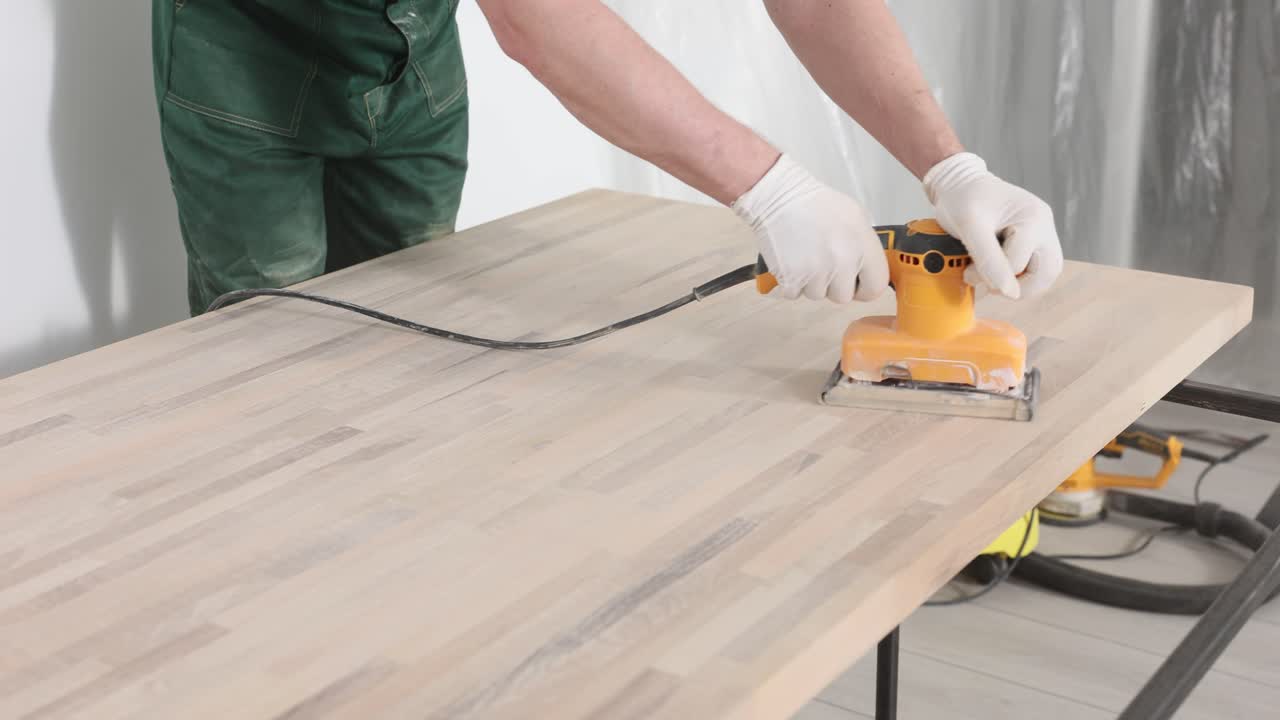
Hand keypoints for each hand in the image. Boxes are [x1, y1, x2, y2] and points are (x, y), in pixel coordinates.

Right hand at [731, 154, 888, 302]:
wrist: (778, 197)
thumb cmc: (816, 204)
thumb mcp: (855, 216)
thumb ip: (866, 246)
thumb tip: (867, 269)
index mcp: (863, 246)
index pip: (876, 287)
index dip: (865, 288)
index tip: (856, 283)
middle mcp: (842, 262)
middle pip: (843, 296)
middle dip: (834, 285)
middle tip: (824, 264)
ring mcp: (816, 272)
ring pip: (818, 295)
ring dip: (811, 283)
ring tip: (805, 257)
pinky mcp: (792, 278)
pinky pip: (795, 294)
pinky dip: (791, 282)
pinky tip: (792, 261)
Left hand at [923, 152, 1063, 298]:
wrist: (959, 183)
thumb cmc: (962, 199)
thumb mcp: (970, 227)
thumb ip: (989, 259)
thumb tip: (1009, 292)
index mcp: (1033, 217)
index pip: (1019, 264)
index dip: (992, 276)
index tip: (968, 273)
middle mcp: (1045, 224)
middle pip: (1047, 272)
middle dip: (1018, 287)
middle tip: (990, 286)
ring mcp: (1043, 230)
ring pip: (1046, 272)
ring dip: (1022, 284)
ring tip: (995, 279)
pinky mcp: (1036, 238)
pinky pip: (1038, 266)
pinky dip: (1020, 275)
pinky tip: (999, 271)